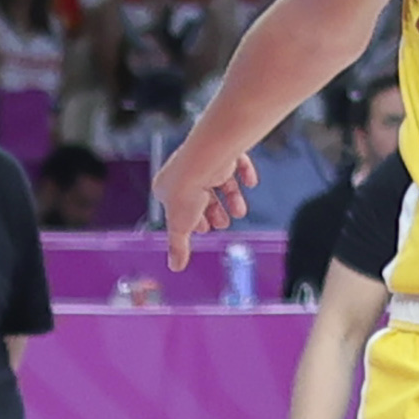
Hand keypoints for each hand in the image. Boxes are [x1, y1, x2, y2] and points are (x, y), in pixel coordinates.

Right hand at [157, 136, 256, 269]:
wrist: (204, 162)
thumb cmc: (186, 191)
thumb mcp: (180, 226)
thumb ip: (178, 246)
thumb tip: (175, 267)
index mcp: (167, 185)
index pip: (180, 204)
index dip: (194, 219)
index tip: (204, 229)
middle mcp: (185, 170)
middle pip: (202, 193)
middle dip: (214, 210)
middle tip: (224, 223)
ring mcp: (205, 159)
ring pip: (220, 179)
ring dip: (232, 197)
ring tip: (240, 212)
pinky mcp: (223, 150)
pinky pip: (237, 160)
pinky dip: (245, 172)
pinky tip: (251, 183)